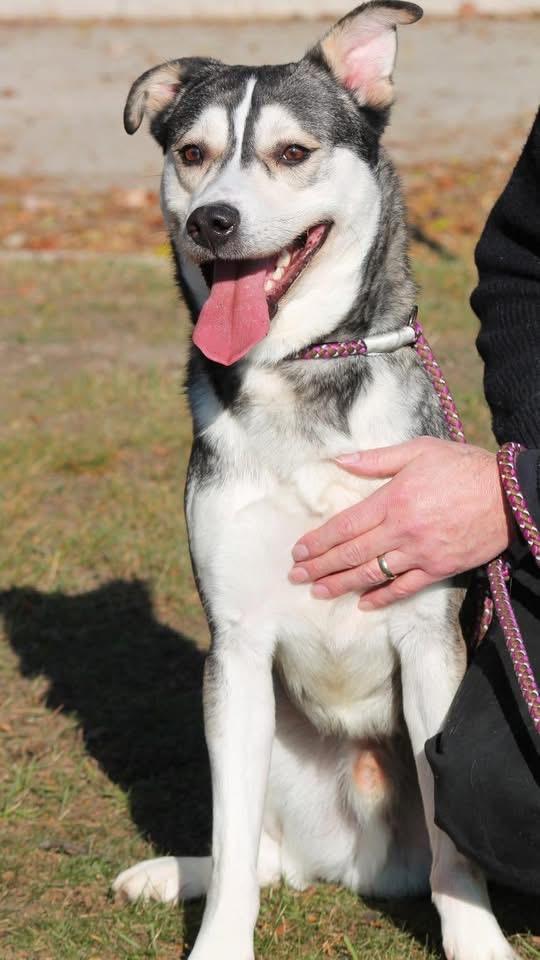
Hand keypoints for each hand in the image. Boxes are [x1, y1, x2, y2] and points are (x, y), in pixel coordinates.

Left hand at [289, 437, 512, 609]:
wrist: (508, 494)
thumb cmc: (462, 466)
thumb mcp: (418, 450)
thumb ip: (376, 460)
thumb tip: (339, 460)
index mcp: (393, 499)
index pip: (345, 525)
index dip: (319, 541)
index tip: (298, 552)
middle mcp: (402, 529)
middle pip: (352, 553)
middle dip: (321, 566)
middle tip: (295, 577)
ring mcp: (420, 552)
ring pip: (372, 574)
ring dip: (342, 585)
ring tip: (318, 592)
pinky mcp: (439, 568)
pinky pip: (404, 588)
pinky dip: (382, 598)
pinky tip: (363, 604)